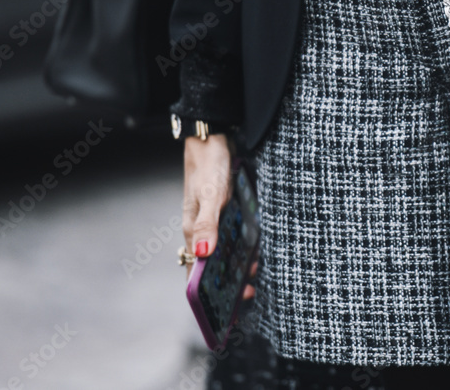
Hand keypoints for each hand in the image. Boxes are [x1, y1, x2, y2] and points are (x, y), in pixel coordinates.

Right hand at [182, 134, 255, 299]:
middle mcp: (201, 230)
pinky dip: (242, 248)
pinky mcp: (224, 213)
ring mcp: (213, 222)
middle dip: (227, 284)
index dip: (205, 293)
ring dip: (236, 266)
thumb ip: (207, 224)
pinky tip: (256, 250)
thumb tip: (202, 255)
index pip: (194, 271)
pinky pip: (231, 237)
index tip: (223, 310)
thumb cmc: (208, 165)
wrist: (213, 139)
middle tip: (249, 292)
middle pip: (210, 266)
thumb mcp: (210, 195)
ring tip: (255, 272)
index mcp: (193, 231)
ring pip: (222, 253)